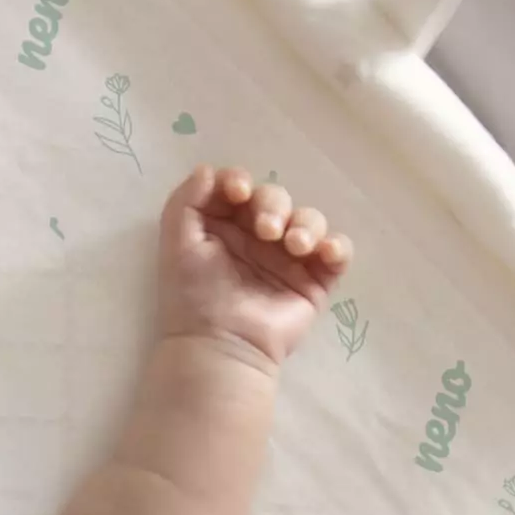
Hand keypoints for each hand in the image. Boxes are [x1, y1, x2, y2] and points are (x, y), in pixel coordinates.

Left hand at [156, 164, 354, 369]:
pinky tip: (324, 252)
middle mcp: (258, 238)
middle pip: (277, 199)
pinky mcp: (314, 281)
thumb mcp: (177, 243)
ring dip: (306, 224)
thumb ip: (186, 200)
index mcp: (226, 227)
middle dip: (274, 205)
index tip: (237, 192)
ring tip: (295, 245)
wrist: (222, 345)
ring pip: (309, 220)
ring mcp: (288, 259)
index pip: (241, 189)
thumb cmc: (194, 297)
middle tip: (267, 230)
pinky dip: (337, 245)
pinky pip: (337, 252)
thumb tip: (208, 169)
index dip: (240, 181)